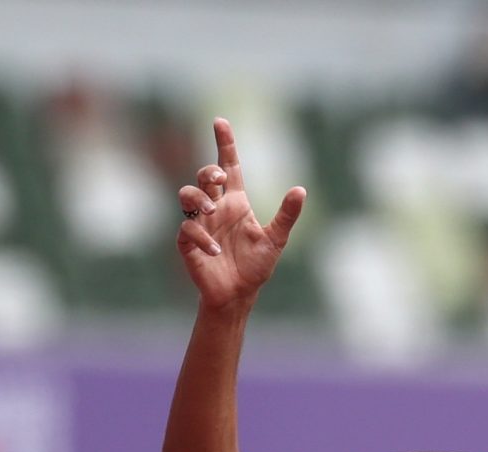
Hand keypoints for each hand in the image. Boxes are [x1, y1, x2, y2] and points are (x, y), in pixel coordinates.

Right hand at [176, 117, 306, 310]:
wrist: (239, 294)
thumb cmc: (255, 266)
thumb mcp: (276, 240)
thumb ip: (286, 215)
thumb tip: (300, 189)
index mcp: (236, 202)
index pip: (228, 165)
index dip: (225, 143)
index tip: (220, 121)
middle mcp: (216, 208)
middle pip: (204, 176)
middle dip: (208, 171)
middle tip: (219, 178)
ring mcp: (200, 223)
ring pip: (187, 195)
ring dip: (197, 197)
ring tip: (211, 210)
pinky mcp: (188, 243)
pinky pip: (187, 229)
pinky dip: (201, 237)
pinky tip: (215, 250)